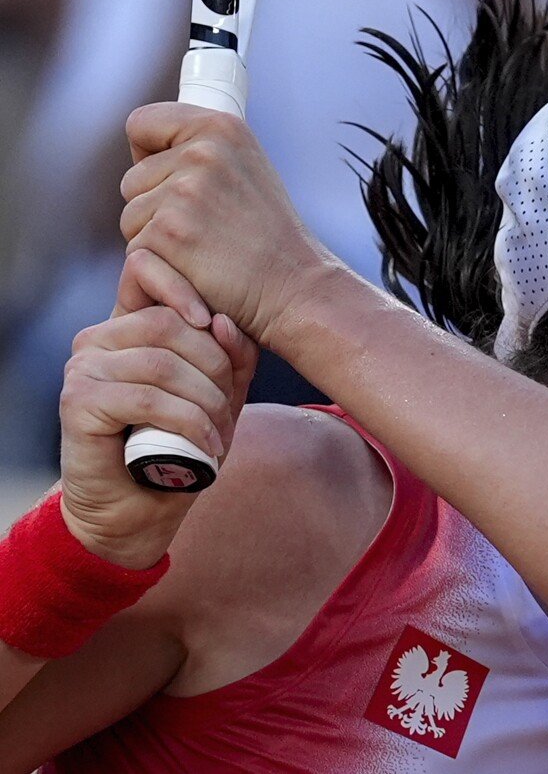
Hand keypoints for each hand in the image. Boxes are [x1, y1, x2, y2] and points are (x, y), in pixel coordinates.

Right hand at [58, 250, 257, 568]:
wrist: (140, 509)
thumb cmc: (181, 448)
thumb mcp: (221, 397)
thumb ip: (231, 357)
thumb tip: (223, 321)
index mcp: (127, 327)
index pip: (148, 275)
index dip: (187, 288)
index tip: (222, 324)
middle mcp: (98, 340)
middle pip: (168, 325)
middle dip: (214, 367)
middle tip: (229, 409)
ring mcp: (83, 369)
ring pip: (162, 364)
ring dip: (206, 402)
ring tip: (220, 435)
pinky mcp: (78, 402)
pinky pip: (146, 398)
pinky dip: (188, 422)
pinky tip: (207, 446)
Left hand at [120, 102, 334, 345]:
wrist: (296, 288)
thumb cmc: (271, 240)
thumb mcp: (247, 171)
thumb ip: (200, 152)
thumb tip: (147, 150)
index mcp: (221, 128)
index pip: (142, 124)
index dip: (149, 157)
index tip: (173, 182)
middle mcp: (202, 152)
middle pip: (133, 179)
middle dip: (156, 208)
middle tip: (206, 231)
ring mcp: (184, 193)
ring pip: (131, 217)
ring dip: (157, 240)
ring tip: (206, 252)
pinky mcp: (168, 233)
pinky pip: (136, 251)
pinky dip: (160, 269)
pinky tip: (199, 272)